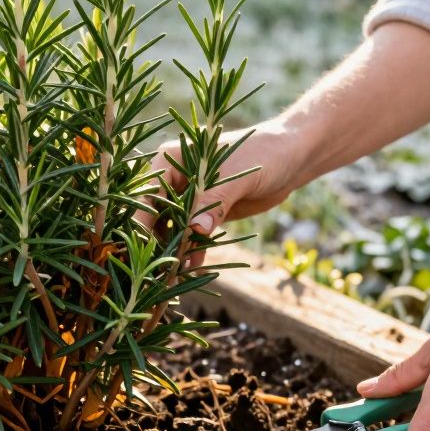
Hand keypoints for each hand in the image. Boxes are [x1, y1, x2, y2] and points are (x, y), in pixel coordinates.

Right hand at [143, 120, 307, 264]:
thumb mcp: (236, 178)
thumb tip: (194, 230)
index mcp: (170, 160)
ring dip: (171, 251)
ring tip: (172, 276)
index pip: (146, 194)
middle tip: (155, 270)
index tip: (139, 248)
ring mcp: (188, 198)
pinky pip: (191, 237)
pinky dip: (191, 252)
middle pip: (153, 215)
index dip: (140, 221)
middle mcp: (174, 179)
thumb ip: (214, 202)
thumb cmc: (262, 154)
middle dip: (153, 242)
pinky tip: (193, 269)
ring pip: (170, 230)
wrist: (290, 159)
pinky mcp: (204, 214)